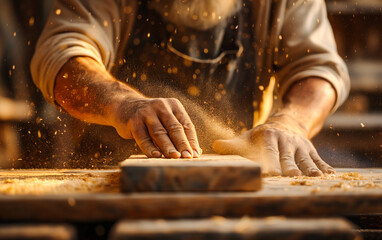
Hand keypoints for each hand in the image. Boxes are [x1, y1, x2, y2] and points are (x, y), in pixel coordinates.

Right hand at [111, 97, 200, 158]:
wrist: (123, 106)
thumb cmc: (151, 118)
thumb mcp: (166, 120)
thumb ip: (179, 133)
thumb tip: (196, 152)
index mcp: (174, 105)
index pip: (186, 125)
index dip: (191, 141)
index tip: (195, 155)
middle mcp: (161, 106)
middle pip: (174, 128)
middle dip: (182, 144)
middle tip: (188, 157)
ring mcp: (146, 113)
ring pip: (160, 133)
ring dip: (168, 147)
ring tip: (175, 157)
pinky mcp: (133, 121)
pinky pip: (143, 138)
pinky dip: (150, 148)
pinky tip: (156, 156)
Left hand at [213, 113, 334, 175]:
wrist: (284, 124)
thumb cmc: (260, 137)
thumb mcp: (246, 138)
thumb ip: (231, 145)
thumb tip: (213, 146)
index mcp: (267, 138)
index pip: (268, 151)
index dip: (268, 161)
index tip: (268, 172)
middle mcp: (285, 141)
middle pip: (287, 156)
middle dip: (289, 165)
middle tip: (292, 175)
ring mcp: (300, 145)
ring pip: (305, 158)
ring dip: (310, 167)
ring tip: (315, 177)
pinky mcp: (310, 150)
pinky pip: (319, 159)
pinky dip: (324, 167)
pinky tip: (331, 175)